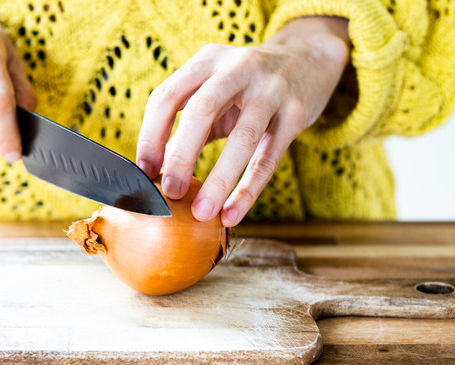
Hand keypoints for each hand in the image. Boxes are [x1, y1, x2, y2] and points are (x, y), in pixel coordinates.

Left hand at [136, 16, 349, 226]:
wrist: (309, 60)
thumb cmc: (248, 86)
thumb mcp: (215, 91)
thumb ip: (186, 124)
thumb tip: (154, 171)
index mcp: (207, 60)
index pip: (167, 96)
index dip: (151, 136)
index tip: (145, 172)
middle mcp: (239, 66)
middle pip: (202, 110)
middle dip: (182, 156)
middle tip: (170, 193)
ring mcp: (272, 88)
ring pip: (242, 137)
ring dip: (218, 180)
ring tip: (202, 213)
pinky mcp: (297, 113)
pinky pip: (269, 158)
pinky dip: (248, 190)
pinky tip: (231, 214)